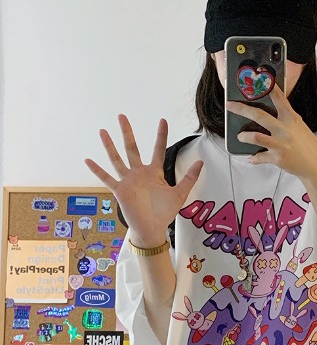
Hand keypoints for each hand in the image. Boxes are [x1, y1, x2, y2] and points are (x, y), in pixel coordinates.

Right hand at [84, 115, 202, 246]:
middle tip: (122, 116)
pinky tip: (88, 160)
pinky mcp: (120, 190)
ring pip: (117, 159)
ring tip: (102, 131)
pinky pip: (107, 178)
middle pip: (132, 148)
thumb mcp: (179, 193)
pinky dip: (97, 170)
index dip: (161, 135)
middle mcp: (140, 173)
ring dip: (109, 146)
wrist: (152, 229)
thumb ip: (189, 178)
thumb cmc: (164, 212)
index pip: (158, 149)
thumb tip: (201, 162)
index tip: (163, 120)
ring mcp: (128, 181)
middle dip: (127, 132)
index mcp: (154, 172)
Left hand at [226, 85, 316, 179]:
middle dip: (241, 109)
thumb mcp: (300, 126)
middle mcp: (284, 129)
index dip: (269, 87)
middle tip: (230, 105)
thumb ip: (286, 118)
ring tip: (240, 136)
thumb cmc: (308, 146)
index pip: (279, 98)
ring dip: (244, 136)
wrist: (315, 165)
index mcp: (291, 118)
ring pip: (254, 137)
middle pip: (259, 115)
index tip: (259, 78)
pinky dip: (254, 158)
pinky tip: (252, 157)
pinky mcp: (276, 158)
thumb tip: (273, 111)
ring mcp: (279, 144)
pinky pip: (259, 157)